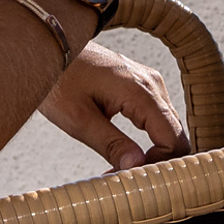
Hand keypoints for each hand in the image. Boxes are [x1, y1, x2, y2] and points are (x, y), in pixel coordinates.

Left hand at [39, 44, 187, 170]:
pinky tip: (124, 152)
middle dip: (154, 162)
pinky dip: (147, 140)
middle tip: (122, 179)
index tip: (131, 179)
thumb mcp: (78, 119)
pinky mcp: (141, 86)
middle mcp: (152, 85)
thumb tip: (135, 167)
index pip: (173, 139)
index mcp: (141, 92)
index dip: (159, 165)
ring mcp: (149, 83)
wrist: (48, 44)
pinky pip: (157, 118)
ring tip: (118, 168)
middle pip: (175, 135)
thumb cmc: (58, 79)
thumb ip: (110, 144)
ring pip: (167, 129)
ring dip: (150, 153)